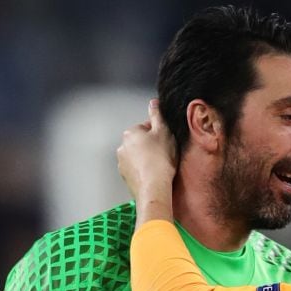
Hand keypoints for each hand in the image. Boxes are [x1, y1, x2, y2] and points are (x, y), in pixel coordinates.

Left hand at [118, 99, 177, 222]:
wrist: (154, 187)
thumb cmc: (160, 160)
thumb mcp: (164, 132)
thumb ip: (158, 115)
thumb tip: (154, 102)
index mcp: (131, 133)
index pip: (147, 127)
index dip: (160, 134)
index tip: (168, 142)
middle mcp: (122, 146)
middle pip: (142, 142)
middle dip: (152, 146)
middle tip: (166, 154)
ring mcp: (122, 163)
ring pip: (139, 156)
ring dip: (148, 159)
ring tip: (161, 166)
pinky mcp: (126, 177)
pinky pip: (137, 170)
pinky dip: (145, 171)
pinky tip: (155, 175)